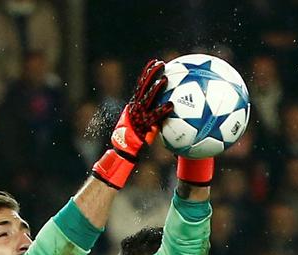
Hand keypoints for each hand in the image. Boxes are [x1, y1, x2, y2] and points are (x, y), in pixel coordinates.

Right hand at [92, 59, 173, 189]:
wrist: (126, 148)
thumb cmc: (135, 137)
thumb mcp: (143, 122)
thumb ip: (153, 115)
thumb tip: (168, 111)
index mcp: (135, 104)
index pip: (141, 84)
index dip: (147, 73)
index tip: (154, 62)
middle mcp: (136, 106)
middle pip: (143, 86)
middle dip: (151, 74)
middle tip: (160, 63)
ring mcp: (139, 114)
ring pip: (147, 98)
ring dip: (156, 88)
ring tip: (165, 79)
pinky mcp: (143, 124)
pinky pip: (154, 116)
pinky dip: (162, 110)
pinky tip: (171, 106)